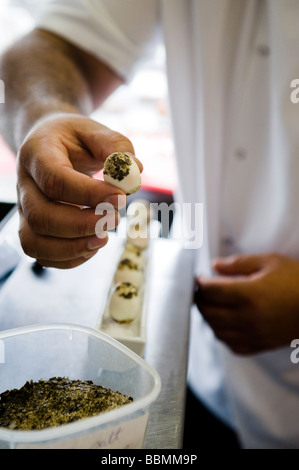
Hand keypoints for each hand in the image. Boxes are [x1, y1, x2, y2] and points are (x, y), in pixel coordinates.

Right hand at [16, 113, 141, 267]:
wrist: (49, 145)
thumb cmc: (74, 139)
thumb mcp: (95, 131)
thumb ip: (116, 147)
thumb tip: (133, 171)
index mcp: (37, 153)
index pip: (55, 179)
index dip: (88, 194)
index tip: (120, 198)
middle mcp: (25, 184)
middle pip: (40, 215)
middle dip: (81, 225)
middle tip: (114, 219)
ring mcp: (24, 210)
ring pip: (35, 241)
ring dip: (73, 247)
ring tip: (104, 238)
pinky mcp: (31, 228)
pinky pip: (41, 254)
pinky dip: (69, 258)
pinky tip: (92, 245)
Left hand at [195, 253, 298, 354]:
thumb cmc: (297, 280)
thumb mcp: (270, 262)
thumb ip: (238, 264)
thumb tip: (214, 266)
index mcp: (249, 294)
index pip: (211, 291)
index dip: (199, 283)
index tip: (198, 278)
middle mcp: (248, 317)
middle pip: (208, 312)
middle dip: (199, 300)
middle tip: (200, 291)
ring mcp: (254, 334)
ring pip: (216, 330)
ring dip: (208, 318)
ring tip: (210, 305)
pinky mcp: (260, 345)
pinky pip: (231, 345)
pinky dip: (222, 335)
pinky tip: (224, 323)